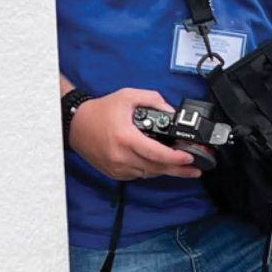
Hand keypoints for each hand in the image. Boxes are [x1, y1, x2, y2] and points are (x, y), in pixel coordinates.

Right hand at [70, 87, 201, 181]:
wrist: (76, 124)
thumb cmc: (101, 110)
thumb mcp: (128, 96)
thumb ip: (153, 100)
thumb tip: (171, 112)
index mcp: (126, 138)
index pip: (157, 154)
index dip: (176, 158)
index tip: (189, 157)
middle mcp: (121, 156)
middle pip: (157, 168)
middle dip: (179, 170)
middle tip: (195, 170)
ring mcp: (117, 167)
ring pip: (148, 174)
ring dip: (165, 170)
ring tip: (181, 168)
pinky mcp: (114, 173)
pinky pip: (138, 175)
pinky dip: (149, 170)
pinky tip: (158, 164)